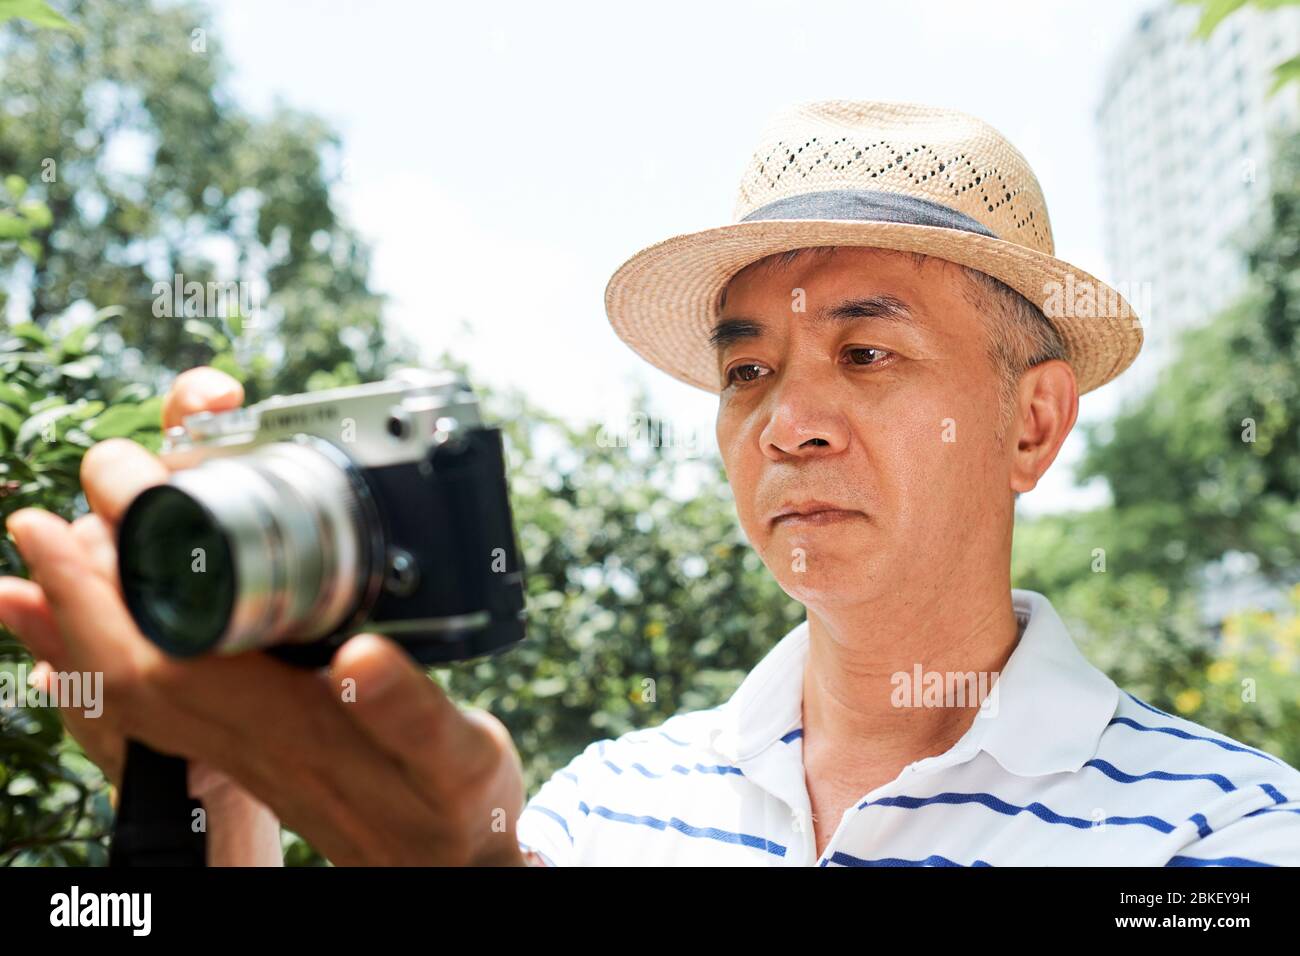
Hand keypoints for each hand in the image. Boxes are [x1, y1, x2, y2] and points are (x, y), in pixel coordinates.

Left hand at [0, 367, 527, 864]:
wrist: (443, 863)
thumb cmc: (454, 810)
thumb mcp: (456, 757)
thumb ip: (409, 711)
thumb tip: (360, 657)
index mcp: (290, 727)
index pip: (170, 653)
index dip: (116, 584)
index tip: (102, 508)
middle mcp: (248, 736)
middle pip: (127, 663)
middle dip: (78, 586)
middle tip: (46, 514)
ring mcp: (240, 744)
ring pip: (130, 683)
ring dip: (87, 616)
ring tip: (63, 554)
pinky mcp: (249, 744)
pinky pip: (155, 698)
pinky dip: (117, 651)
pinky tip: (122, 624)